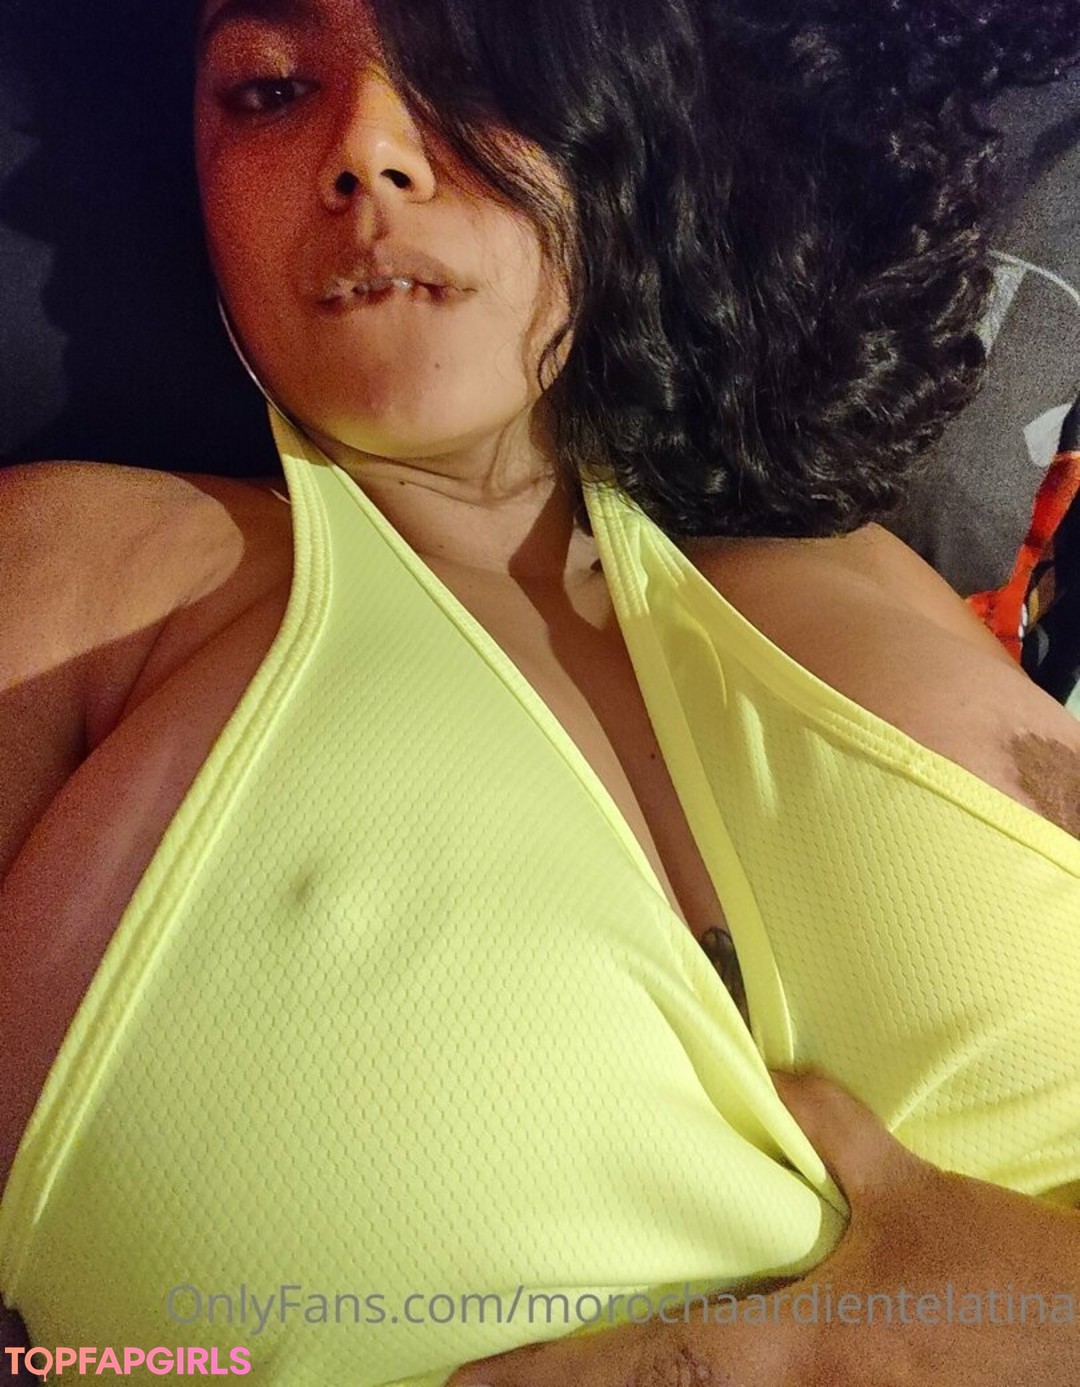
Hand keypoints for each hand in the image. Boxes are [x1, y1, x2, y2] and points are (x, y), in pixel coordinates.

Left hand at [446, 1068, 1079, 1385]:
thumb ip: (833, 1130)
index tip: (475, 1378)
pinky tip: (665, 1362)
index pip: (650, 1363)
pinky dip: (690, 1382)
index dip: (555, 1374)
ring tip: (550, 1370)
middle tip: (478, 1382)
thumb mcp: (915, 1192)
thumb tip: (772, 1076)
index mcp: (795, 1346)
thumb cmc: (999, 1280)